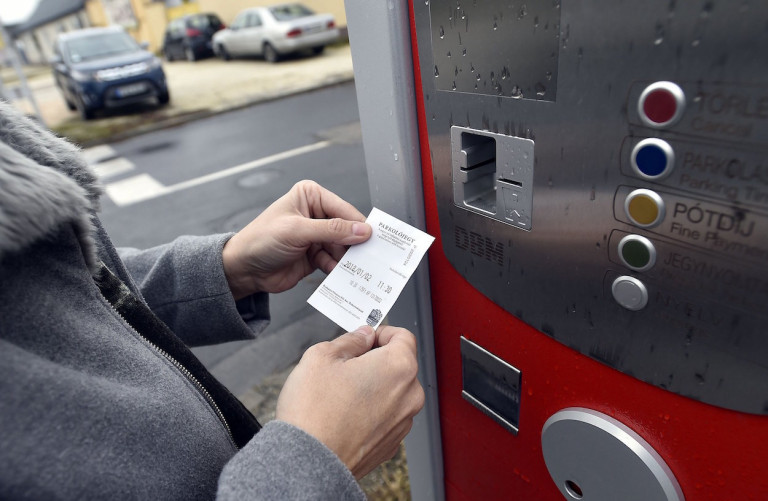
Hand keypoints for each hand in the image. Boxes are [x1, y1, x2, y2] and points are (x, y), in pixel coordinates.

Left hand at [222, 180, 371, 298]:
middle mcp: (317, 214)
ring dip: (347, 259)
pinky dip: (339, 269)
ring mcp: (317, 235)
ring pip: (343, 247)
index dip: (358, 225)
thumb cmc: (261, 240)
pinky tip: (339, 275)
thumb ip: (331, 230)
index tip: (373, 239)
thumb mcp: (297, 231)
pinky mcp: (317, 255)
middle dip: (354, 244)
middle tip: (369, 257)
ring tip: (355, 269)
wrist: (244, 269)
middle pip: (347, 229)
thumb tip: (362, 230)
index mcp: (311, 196)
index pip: (343, 209)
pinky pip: (335, 261)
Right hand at [275, 325, 424, 478]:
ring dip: (374, 387)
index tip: (365, 337)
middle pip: (399, 365)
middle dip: (376, 361)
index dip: (381, 332)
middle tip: (346, 365)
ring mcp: (403, 422)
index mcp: (399, 366)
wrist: (309, 462)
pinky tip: (346, 413)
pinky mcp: (391, 443)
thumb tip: (362, 336)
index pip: (403, 336)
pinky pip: (386, 416)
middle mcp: (409, 395)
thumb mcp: (322, 356)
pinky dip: (372, 411)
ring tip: (342, 393)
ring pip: (393, 392)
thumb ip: (350, 340)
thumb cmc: (314, 411)